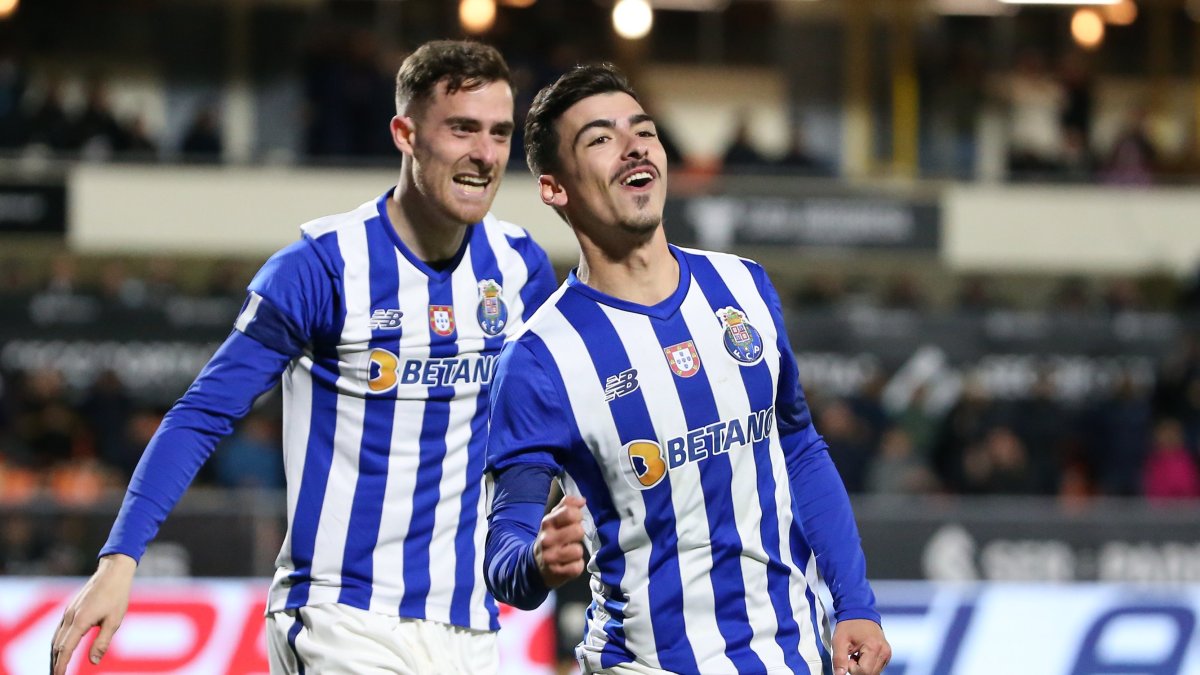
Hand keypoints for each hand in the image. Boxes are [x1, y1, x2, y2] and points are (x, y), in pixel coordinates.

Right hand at [50, 554, 136, 674]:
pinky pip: (59, 629)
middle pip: (57, 645)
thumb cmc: (117, 596)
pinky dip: (57, 642)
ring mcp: (68, 612)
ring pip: (56, 638)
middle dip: (55, 663)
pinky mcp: (70, 608)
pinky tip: (60, 649)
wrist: (113, 572)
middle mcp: (69, 617)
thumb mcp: (114, 621)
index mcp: (80, 621)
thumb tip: (93, 662)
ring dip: (54, 654)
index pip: (66, 649)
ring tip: (56, 667)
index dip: (61, 665)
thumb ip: (102, 642)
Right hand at [534, 495, 585, 587]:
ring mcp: (551, 557)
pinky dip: (576, 566)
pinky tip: (568, 564)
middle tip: (572, 538)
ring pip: (578, 550)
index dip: (578, 515)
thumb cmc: (550, 538)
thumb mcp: (553, 520)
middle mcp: (547, 540)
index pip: (569, 512)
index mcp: (547, 523)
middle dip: (578, 534)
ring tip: (569, 552)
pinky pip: (577, 567)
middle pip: (578, 531)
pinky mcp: (557, 573)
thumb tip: (582, 500)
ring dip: (577, 552)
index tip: (576, 520)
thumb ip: (566, 506)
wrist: (535, 565)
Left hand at [832, 618, 890, 674]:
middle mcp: (884, 652)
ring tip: (857, 655)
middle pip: (870, 674)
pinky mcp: (887, 655)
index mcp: (874, 647)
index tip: (849, 657)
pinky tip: (862, 655)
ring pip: (874, 673)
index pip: (864, 672)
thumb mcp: (839, 641)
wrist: (860, 612)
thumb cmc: (849, 625)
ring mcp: (887, 654)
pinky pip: (877, 668)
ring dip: (863, 668)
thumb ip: (839, 659)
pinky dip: (868, 666)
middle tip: (852, 656)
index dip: (852, 668)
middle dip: (858, 670)